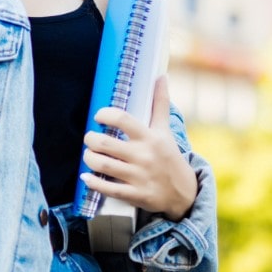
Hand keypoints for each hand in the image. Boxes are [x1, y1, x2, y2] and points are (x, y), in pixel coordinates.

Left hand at [80, 76, 197, 220]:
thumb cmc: (169, 156)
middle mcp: (144, 156)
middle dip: (90, 139)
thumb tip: (162, 76)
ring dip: (89, 158)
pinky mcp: (136, 195)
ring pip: (103, 165)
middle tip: (90, 138)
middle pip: (105, 143)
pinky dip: (93, 182)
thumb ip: (160, 104)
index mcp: (150, 137)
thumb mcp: (165, 130)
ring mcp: (139, 176)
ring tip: (89, 154)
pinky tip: (86, 176)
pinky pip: (108, 189)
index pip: (123, 119)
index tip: (98, 116)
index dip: (105, 114)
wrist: (185, 193)